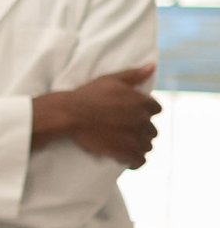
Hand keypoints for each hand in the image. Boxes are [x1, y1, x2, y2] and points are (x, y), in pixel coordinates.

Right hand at [33, 64, 161, 169]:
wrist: (70, 114)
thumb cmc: (88, 95)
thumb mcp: (110, 80)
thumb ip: (134, 75)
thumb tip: (152, 66)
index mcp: (141, 102)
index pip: (157, 109)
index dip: (146, 112)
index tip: (134, 115)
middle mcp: (142, 120)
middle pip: (152, 130)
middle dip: (142, 131)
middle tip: (126, 131)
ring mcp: (135, 137)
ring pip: (147, 146)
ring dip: (139, 146)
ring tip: (125, 145)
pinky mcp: (126, 152)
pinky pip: (140, 161)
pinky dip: (135, 162)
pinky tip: (127, 159)